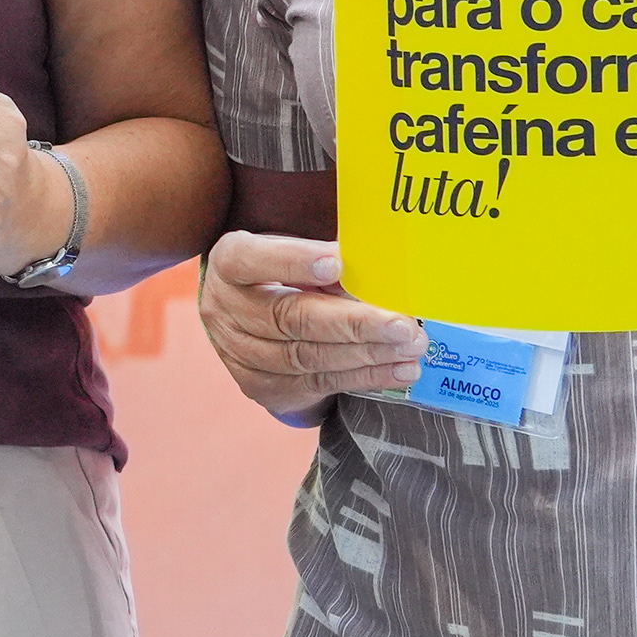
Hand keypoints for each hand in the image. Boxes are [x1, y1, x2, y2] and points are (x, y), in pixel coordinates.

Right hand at [198, 233, 426, 425]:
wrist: (246, 315)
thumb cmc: (279, 271)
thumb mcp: (291, 250)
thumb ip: (325, 258)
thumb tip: (381, 266)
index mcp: (229, 262)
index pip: (252, 260)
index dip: (293, 262)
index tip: (338, 263)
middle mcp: (225, 309)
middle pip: (290, 318)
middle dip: (354, 323)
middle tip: (402, 325)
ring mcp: (240, 353)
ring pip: (307, 357)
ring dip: (367, 355)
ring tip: (411, 349)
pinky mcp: (262, 386)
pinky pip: (318, 383)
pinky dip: (364, 377)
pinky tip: (398, 370)